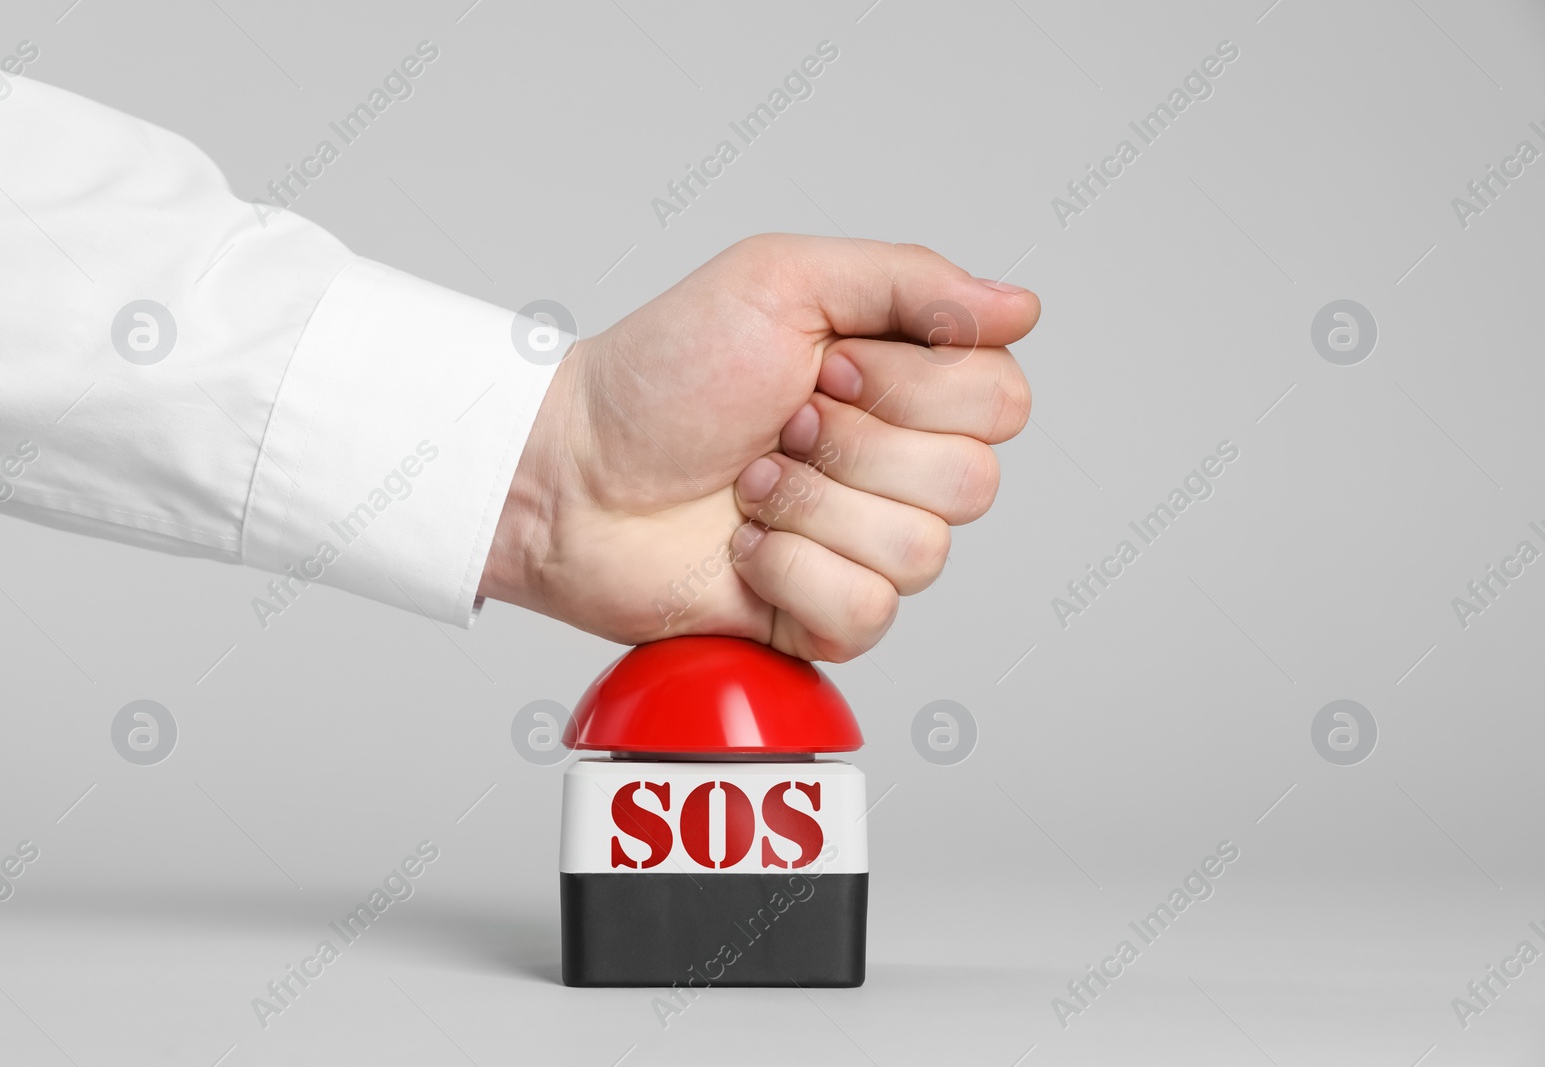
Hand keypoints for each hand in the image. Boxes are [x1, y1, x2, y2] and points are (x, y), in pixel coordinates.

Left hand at [478, 234, 1038, 660]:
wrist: (573, 474)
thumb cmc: (661, 374)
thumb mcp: (782, 279)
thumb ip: (910, 280)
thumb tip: (1020, 306)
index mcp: (903, 385)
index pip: (1001, 398)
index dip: (912, 386)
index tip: (826, 366)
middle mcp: (897, 468)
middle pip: (973, 481)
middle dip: (852, 446)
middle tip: (778, 427)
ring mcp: (864, 547)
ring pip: (922, 551)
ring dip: (812, 507)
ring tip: (749, 488)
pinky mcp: (826, 618)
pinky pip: (867, 612)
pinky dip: (790, 574)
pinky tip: (745, 550)